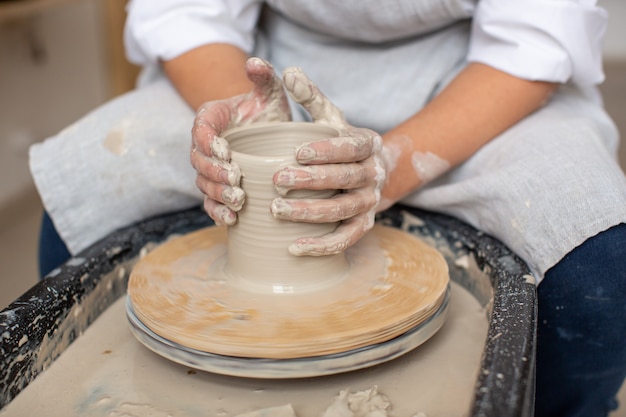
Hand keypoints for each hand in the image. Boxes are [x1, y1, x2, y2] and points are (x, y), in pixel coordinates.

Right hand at [190, 57, 290, 225]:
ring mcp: (209, 169)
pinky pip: (210, 203)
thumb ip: (263, 76)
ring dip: (218, 194)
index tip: (226, 151)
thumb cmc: (266, 111)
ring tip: (238, 200)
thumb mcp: (268, 92)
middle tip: (236, 178)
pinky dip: (217, 212)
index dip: (209, 142)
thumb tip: (255, 62)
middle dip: (215, 172)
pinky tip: (231, 220)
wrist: (268, 133)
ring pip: (203, 184)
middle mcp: (204, 145)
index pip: (201, 130)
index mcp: (210, 119)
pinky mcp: (217, 188)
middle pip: (199, 161)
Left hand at [272, 67, 387, 255]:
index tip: (297, 152)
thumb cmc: (341, 142)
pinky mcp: (363, 225)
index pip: (351, 147)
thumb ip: (311, 97)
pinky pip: (346, 239)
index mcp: (368, 144)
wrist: (371, 172)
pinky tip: (294, 247)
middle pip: (345, 179)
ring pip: (343, 210)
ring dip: (311, 212)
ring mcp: (370, 202)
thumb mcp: (331, 117)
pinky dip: (322, 246)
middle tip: (276, 180)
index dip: (327, 151)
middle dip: (310, 181)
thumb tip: (288, 71)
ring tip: (277, 210)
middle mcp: (374, 174)